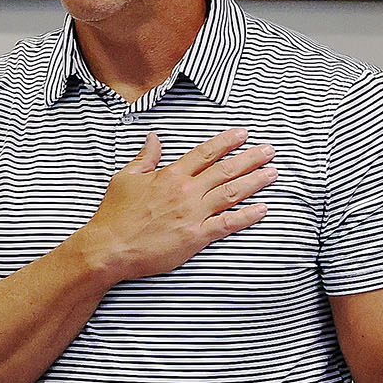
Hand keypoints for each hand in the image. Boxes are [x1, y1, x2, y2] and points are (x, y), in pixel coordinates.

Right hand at [72, 128, 276, 282]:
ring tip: (273, 173)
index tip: (243, 134)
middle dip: (251, 158)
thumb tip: (154, 138)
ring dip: (254, 182)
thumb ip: (145, 157)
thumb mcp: (126, 178)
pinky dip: (247, 216)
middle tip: (270, 151)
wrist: (109, 247)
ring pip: (231, 193)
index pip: (205, 153)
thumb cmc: (115, 214)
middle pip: (225, 170)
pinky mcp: (196, 237)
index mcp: (170, 175)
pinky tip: (263, 209)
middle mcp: (186, 191)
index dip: (226, 142)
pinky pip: (227, 224)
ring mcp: (193, 214)